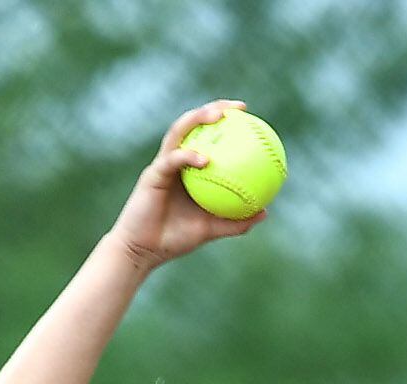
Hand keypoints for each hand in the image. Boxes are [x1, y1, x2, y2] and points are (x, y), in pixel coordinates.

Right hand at [109, 101, 268, 268]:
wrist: (142, 252)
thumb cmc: (173, 240)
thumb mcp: (210, 230)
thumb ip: (235, 222)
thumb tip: (264, 213)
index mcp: (188, 167)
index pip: (206, 136)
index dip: (224, 121)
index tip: (247, 115)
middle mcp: (174, 159)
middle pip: (193, 123)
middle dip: (214, 108)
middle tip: (238, 107)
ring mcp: (162, 164)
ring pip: (179, 131)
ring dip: (198, 118)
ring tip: (218, 116)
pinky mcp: (152, 174)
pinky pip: (172, 160)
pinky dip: (188, 156)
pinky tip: (205, 159)